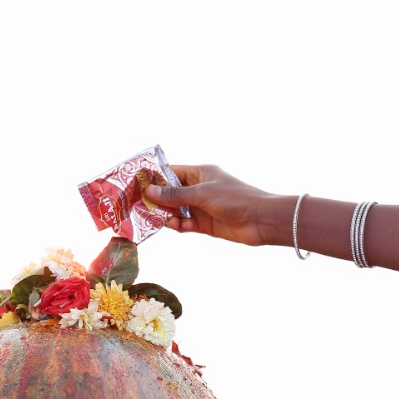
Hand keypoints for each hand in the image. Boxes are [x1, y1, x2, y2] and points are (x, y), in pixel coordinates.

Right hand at [144, 165, 280, 246]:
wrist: (261, 221)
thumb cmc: (235, 198)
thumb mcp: (202, 194)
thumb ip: (175, 195)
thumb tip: (149, 191)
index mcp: (201, 173)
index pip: (172, 172)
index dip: (155, 178)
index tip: (137, 183)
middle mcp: (200, 189)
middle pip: (171, 193)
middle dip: (157, 199)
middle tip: (138, 204)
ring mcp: (202, 207)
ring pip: (176, 210)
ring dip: (166, 214)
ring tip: (152, 218)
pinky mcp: (205, 224)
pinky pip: (185, 224)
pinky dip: (178, 225)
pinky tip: (174, 226)